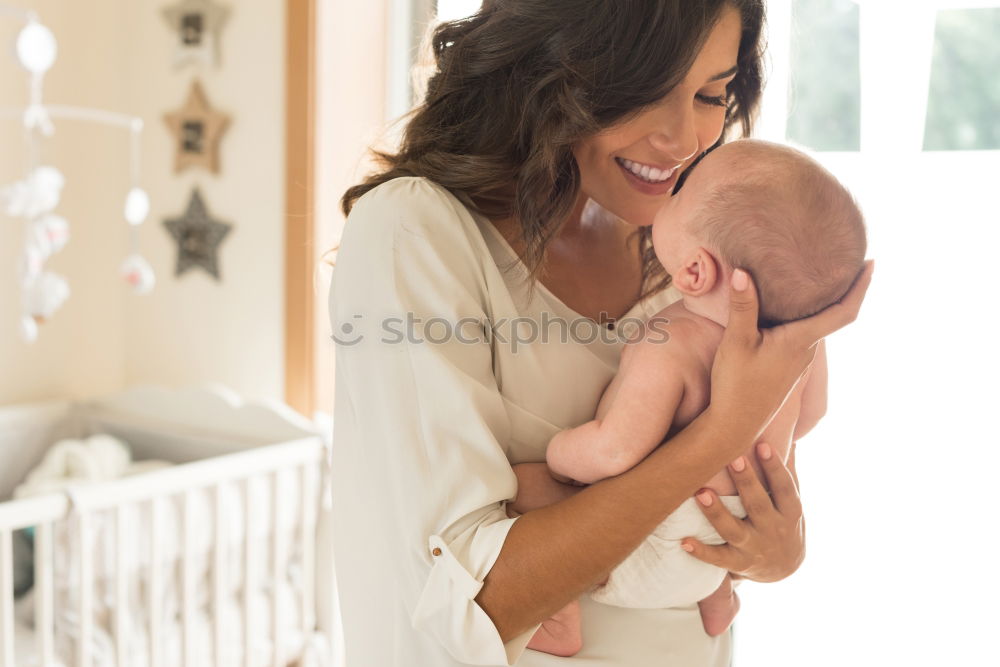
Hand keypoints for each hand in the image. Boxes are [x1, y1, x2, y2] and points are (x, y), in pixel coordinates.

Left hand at [681, 442, 804, 582]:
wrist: (785, 571)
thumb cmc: (783, 524)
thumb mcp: (791, 503)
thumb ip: (784, 474)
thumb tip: (787, 434)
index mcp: (790, 513)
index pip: (784, 488)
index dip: (775, 467)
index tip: (763, 445)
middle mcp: (774, 530)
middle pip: (758, 504)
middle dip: (745, 482)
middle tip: (732, 458)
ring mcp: (755, 548)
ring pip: (733, 530)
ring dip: (717, 513)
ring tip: (702, 493)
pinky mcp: (738, 563)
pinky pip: (718, 559)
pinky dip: (701, 552)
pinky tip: (684, 541)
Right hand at [709, 262, 872, 442]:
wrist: (734, 426)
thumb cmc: (736, 386)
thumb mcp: (736, 342)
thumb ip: (743, 306)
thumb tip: (743, 272)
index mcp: (801, 341)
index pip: (843, 312)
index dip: (861, 287)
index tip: (872, 263)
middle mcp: (806, 351)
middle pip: (834, 316)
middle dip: (844, 289)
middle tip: (848, 262)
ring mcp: (798, 362)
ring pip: (816, 326)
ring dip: (823, 304)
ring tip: (819, 279)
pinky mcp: (788, 369)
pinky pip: (803, 336)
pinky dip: (806, 317)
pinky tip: (790, 310)